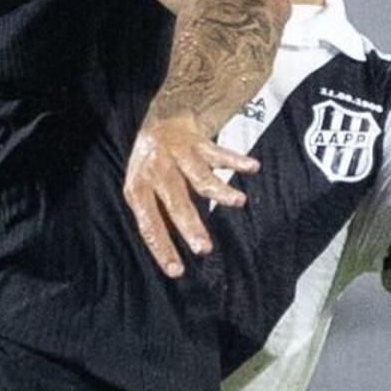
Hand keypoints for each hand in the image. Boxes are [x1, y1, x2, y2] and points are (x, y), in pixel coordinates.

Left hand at [122, 101, 255, 278]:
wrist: (161, 120)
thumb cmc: (152, 166)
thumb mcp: (143, 189)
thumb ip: (157, 216)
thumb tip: (169, 255)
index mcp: (137, 189)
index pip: (148, 224)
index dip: (162, 247)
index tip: (177, 271)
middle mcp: (155, 171)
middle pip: (175, 201)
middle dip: (190, 226)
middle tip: (204, 248)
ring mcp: (176, 155)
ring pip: (199, 176)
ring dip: (220, 190)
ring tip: (238, 202)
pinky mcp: (196, 142)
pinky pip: (218, 152)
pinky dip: (236, 160)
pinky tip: (252, 167)